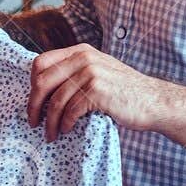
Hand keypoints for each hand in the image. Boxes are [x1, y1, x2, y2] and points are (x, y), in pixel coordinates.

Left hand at [27, 43, 175, 141]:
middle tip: (33, 122)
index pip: (41, 62)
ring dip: (49, 122)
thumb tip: (44, 88)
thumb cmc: (125, 92)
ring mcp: (91, 74)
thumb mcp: (99, 71)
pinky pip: (70, 110)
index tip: (34, 102)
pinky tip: (66, 130)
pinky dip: (64, 124)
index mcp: (81, 51)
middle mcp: (84, 58)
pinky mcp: (97, 92)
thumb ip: (75, 72)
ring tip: (50, 134)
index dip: (31, 84)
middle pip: (42, 81)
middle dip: (33, 105)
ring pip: (55, 100)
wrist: (154, 101)